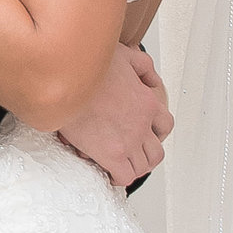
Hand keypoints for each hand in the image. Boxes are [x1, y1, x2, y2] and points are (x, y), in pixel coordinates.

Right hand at [58, 41, 172, 189]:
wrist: (66, 77)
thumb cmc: (89, 65)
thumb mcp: (125, 55)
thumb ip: (143, 65)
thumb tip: (150, 78)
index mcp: (147, 101)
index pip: (165, 125)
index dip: (156, 134)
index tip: (145, 137)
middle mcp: (142, 123)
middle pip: (156, 151)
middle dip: (146, 156)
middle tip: (133, 155)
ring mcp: (129, 140)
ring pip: (144, 166)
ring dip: (134, 168)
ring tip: (121, 166)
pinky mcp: (112, 153)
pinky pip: (125, 176)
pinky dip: (119, 178)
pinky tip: (108, 173)